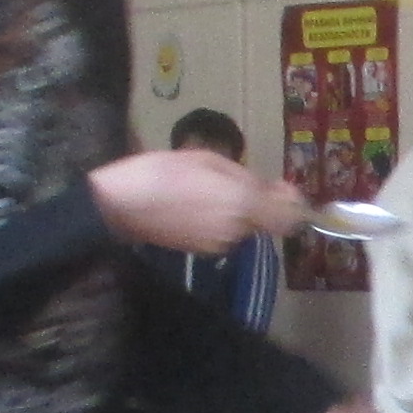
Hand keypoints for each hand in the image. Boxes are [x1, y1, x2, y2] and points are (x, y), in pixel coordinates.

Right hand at [92, 149, 300, 255]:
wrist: (120, 205)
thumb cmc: (163, 172)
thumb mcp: (209, 161)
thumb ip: (251, 180)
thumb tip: (283, 192)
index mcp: (242, 203)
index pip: (290, 218)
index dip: (293, 205)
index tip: (281, 191)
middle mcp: (237, 230)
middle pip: (264, 220)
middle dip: (255, 202)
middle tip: (229, 181)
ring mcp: (220, 244)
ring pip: (243, 227)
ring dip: (235, 211)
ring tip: (204, 190)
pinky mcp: (203, 251)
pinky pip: (224, 234)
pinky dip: (218, 221)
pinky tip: (193, 206)